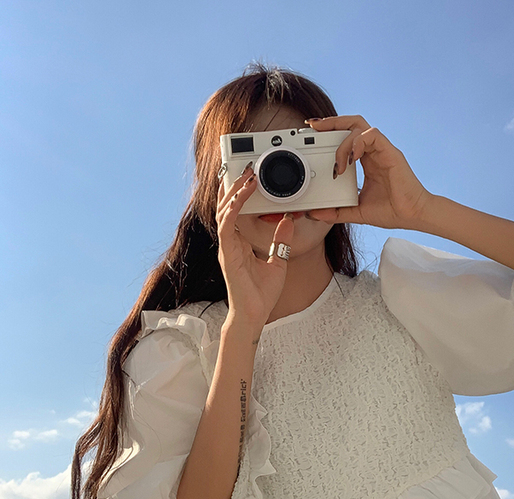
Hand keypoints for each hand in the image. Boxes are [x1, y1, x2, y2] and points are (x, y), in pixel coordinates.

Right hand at [216, 164, 292, 329]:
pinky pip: (227, 225)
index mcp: (240, 243)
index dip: (240, 193)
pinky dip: (233, 209)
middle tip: (246, 167)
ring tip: (246, 176)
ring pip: (224, 210)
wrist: (255, 314)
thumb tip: (288, 221)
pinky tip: (241, 197)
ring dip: (235, 191)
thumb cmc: (262, 294)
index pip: (237, 211)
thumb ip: (281, 241)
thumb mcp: (279, 261)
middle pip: (227, 205)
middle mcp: (231, 242)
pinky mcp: (227, 253)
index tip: (249, 176)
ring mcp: (227, 247)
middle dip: (235, 185)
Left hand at [304, 115, 431, 229]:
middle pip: (350, 124)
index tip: (313, 134)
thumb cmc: (391, 211)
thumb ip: (336, 211)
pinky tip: (352, 158)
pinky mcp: (390, 152)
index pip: (346, 137)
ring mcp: (381, 150)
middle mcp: (373, 152)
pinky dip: (358, 142)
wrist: (412, 215)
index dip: (329, 132)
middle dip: (331, 122)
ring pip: (358, 127)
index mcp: (366, 161)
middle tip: (314, 127)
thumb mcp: (356, 211)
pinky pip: (372, 135)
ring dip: (343, 142)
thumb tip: (315, 213)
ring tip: (338, 163)